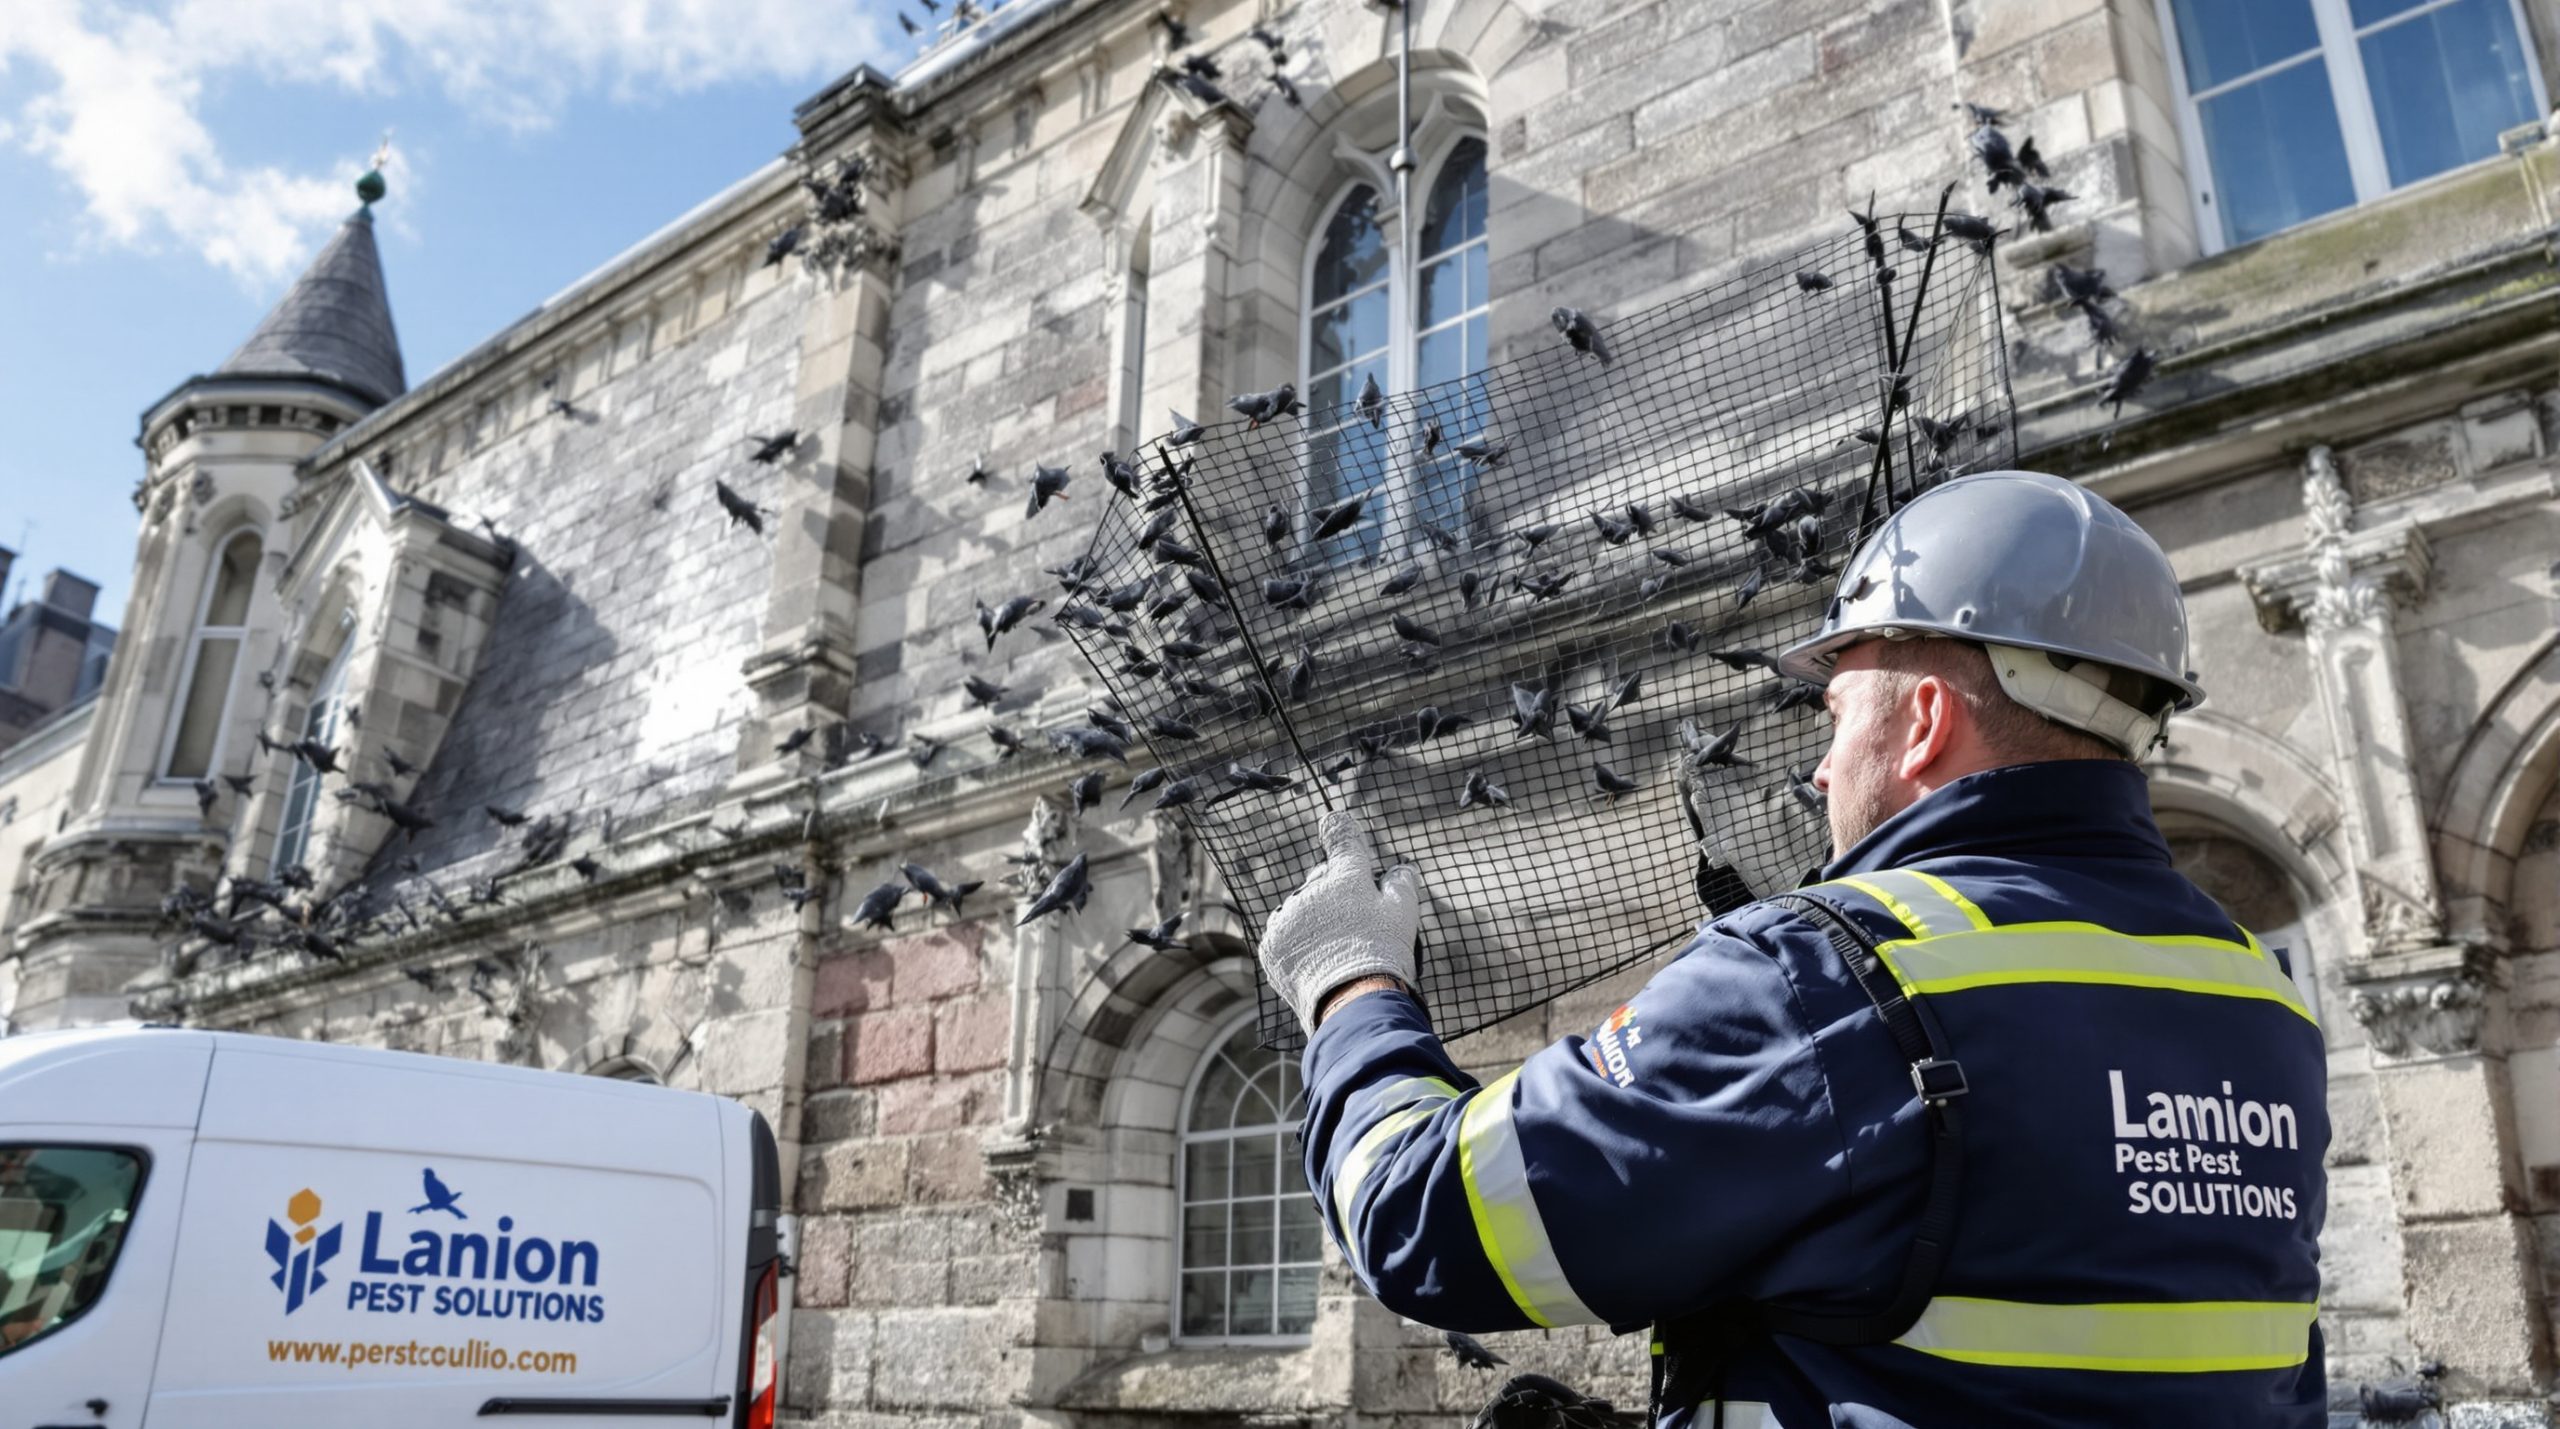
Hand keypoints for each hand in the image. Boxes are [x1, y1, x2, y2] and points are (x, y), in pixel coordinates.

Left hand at [1258, 811, 1421, 1031]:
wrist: (1353, 1002)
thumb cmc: (1384, 954)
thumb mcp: (1404, 915)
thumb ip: (1401, 884)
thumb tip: (1401, 868)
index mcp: (1346, 876)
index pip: (1342, 839)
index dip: (1339, 829)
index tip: (1332, 821)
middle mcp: (1312, 889)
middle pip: (1321, 881)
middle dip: (1333, 895)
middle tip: (1353, 924)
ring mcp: (1288, 917)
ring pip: (1301, 910)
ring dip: (1313, 922)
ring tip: (1335, 951)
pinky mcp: (1272, 945)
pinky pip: (1284, 936)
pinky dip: (1297, 946)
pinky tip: (1316, 963)